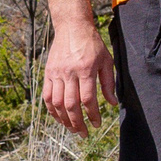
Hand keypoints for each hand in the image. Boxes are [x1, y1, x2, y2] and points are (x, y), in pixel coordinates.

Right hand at [41, 18, 117, 134]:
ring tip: (72, 128)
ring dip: (64, 119)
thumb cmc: (92, 44)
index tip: (96, 124)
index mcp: (86, 70)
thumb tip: (113, 103)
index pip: (88, 99)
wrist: (72, 27)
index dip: (92, 115)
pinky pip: (47, 96)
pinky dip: (52, 110)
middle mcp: (69, 73)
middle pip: (71, 105)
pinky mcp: (48, 73)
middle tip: (84, 133)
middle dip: (77, 123)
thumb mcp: (106, 61)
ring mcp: (56, 73)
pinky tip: (59, 117)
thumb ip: (109, 83)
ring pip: (57, 103)